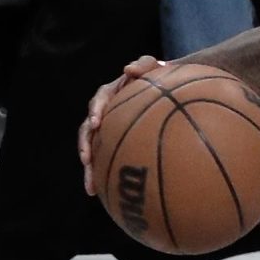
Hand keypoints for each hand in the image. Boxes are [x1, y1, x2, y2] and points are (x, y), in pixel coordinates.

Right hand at [79, 56, 167, 195]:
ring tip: (91, 186)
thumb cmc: (164, 76)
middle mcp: (108, 112)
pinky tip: (109, 195)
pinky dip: (108, 176)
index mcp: (113, 93)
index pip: (99, 100)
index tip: (96, 123)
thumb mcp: (156, 67)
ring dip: (91, 168)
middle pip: (89, 130)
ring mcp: (112, 129)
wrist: (174, 88)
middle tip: (86, 159)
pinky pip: (110, 159)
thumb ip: (145, 64)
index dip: (96, 111)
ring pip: (95, 150)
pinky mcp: (119, 144)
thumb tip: (128, 69)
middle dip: (85, 146)